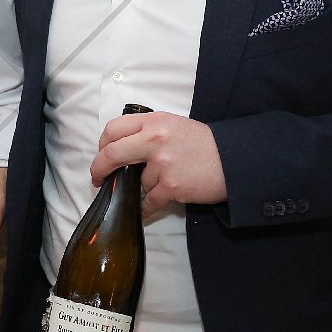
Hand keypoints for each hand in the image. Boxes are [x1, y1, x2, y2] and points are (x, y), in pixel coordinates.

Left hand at [92, 110, 226, 217]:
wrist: (234, 160)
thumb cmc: (205, 144)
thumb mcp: (174, 126)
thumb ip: (148, 132)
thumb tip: (122, 149)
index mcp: (154, 121)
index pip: (114, 129)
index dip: (102, 144)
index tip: (102, 154)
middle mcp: (154, 139)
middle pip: (112, 153)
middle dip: (99, 168)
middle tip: (97, 178)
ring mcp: (162, 164)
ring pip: (136, 181)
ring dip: (142, 188)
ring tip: (160, 185)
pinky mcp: (171, 186)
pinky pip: (148, 201)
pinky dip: (144, 208)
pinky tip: (145, 209)